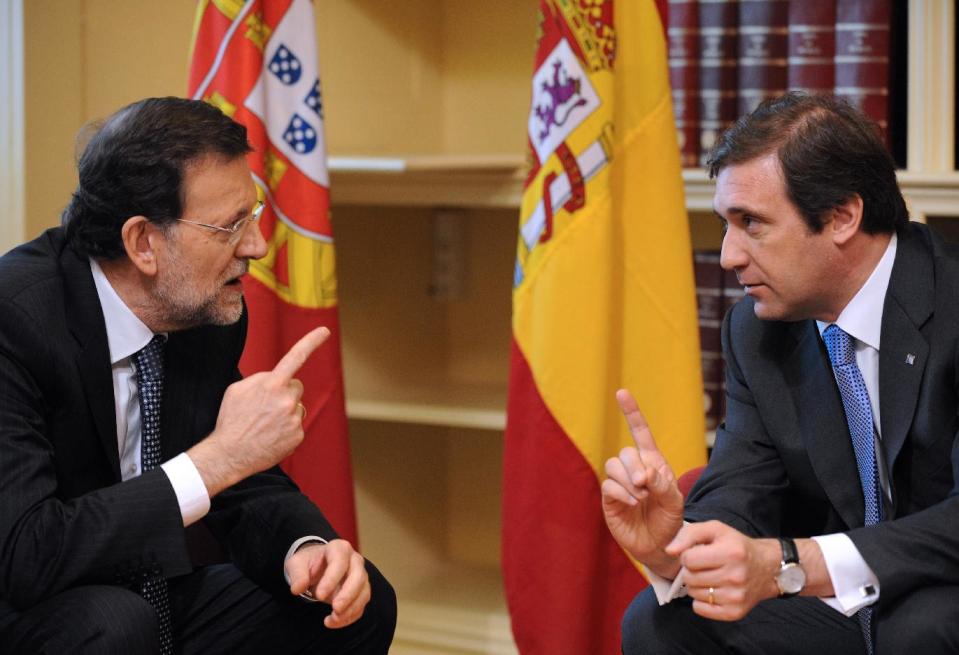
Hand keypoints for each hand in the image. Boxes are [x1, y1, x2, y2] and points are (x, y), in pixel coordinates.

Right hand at [188, 326, 329, 495]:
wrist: (229, 454)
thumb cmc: (231, 420)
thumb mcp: (237, 390)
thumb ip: (261, 379)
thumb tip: (276, 378)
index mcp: (272, 384)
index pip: (296, 357)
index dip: (311, 341)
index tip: (325, 331)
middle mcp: (287, 400)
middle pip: (296, 387)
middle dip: (284, 392)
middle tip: (265, 407)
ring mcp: (295, 419)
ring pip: (297, 406)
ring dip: (286, 411)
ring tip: (265, 424)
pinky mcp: (298, 436)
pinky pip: (297, 425)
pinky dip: (287, 428)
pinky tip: (270, 435)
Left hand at [285, 540, 371, 628]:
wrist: (318, 568)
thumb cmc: (309, 563)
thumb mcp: (297, 564)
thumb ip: (297, 575)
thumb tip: (297, 588)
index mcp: (339, 548)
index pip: (340, 562)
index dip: (332, 579)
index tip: (319, 596)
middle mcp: (354, 560)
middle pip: (358, 576)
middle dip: (348, 595)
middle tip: (335, 609)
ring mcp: (361, 575)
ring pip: (363, 592)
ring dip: (350, 609)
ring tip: (333, 619)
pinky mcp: (362, 590)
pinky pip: (361, 605)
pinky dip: (350, 616)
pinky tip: (335, 622)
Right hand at [601, 389, 684, 576]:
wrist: (660, 545)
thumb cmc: (670, 521)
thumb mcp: (675, 501)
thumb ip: (662, 484)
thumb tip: (643, 474)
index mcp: (653, 463)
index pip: (640, 432)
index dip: (631, 413)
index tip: (622, 393)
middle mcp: (634, 469)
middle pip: (626, 451)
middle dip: (635, 466)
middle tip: (646, 486)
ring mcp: (620, 483)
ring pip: (613, 465)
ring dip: (628, 481)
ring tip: (641, 498)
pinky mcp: (610, 499)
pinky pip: (609, 485)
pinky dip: (621, 492)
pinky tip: (632, 503)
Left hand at [665, 521, 780, 620]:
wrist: (766, 568)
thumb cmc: (736, 546)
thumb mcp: (715, 529)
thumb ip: (688, 534)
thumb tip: (668, 550)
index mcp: (731, 553)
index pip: (688, 559)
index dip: (688, 555)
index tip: (698, 553)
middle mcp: (735, 576)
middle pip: (689, 578)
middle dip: (691, 570)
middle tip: (704, 566)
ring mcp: (736, 597)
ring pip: (693, 594)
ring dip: (696, 585)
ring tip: (710, 577)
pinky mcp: (734, 612)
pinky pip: (700, 609)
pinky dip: (701, 601)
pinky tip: (713, 590)